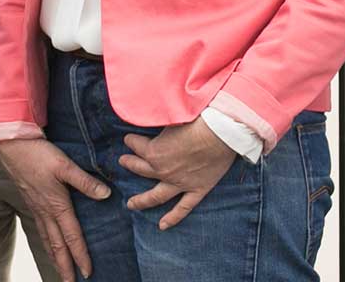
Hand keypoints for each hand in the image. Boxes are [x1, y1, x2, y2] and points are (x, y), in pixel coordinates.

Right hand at [0, 137, 108, 278]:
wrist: (11, 146)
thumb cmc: (38, 154)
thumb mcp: (64, 165)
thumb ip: (85, 182)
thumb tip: (106, 195)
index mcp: (57, 205)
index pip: (71, 236)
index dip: (80, 255)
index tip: (87, 272)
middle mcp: (46, 211)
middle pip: (56, 246)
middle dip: (64, 267)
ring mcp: (36, 209)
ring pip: (46, 240)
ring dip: (55, 258)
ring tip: (60, 272)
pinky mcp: (31, 203)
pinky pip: (40, 230)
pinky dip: (46, 244)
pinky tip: (48, 246)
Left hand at [119, 118, 239, 229]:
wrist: (220, 133)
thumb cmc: (196, 121)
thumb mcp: (169, 118)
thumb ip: (158, 126)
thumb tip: (151, 118)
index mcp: (154, 153)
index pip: (136, 146)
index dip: (131, 141)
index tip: (129, 139)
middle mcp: (162, 171)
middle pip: (141, 169)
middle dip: (130, 164)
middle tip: (123, 162)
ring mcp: (179, 183)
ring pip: (156, 196)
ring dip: (141, 200)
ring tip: (131, 204)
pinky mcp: (196, 190)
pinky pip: (183, 208)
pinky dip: (172, 218)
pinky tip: (162, 226)